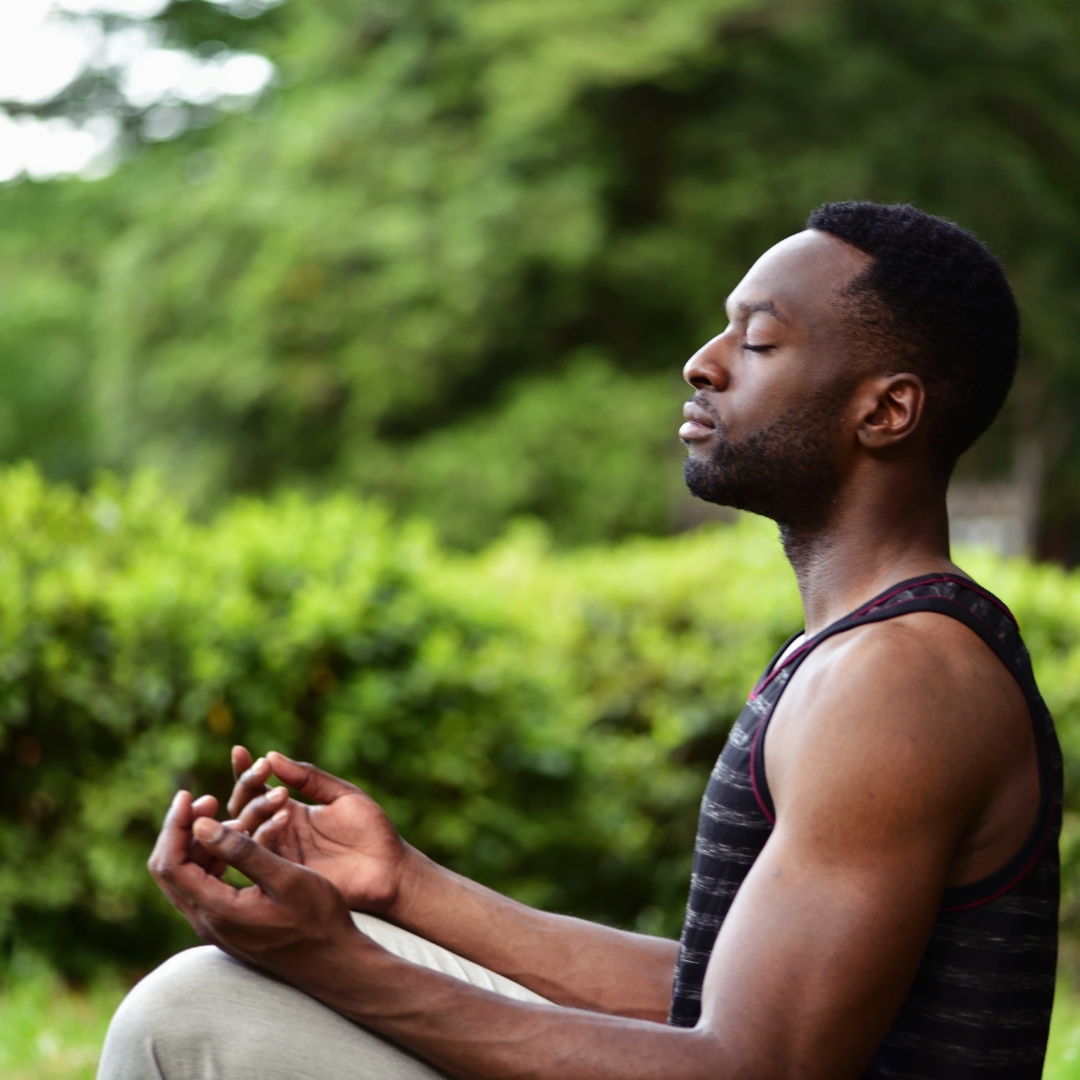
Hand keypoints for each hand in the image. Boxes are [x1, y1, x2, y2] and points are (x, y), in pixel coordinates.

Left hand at [148, 789, 358, 975]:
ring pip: (185, 878)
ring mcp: (216, 926)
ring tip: (229, 816)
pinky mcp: (228, 925)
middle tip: (207, 799)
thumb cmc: (318, 920)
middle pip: (168, 870)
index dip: (175, 825)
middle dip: (182, 830)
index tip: (190, 794)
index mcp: (217, 911)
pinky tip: (237, 841)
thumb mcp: (286, 879)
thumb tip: (202, 825)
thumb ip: (243, 852)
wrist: (334, 963)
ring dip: (198, 843)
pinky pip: (203, 886)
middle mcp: (207, 922)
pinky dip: (211, 858)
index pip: (171, 864)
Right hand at [226, 746, 409, 913]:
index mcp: (289, 811)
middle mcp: (278, 833)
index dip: (244, 771)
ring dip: (257, 808)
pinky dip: (267, 833)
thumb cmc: (370, 829)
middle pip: (244, 809)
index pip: (256, 790)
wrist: (390, 867)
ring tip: (280, 793)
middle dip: (248, 786)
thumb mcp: (341, 794)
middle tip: (262, 769)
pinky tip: (284, 815)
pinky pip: (263, 854)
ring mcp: (280, 854)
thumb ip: (308, 778)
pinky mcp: (284, 874)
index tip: (239, 750)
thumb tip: (272, 755)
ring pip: (248, 830)